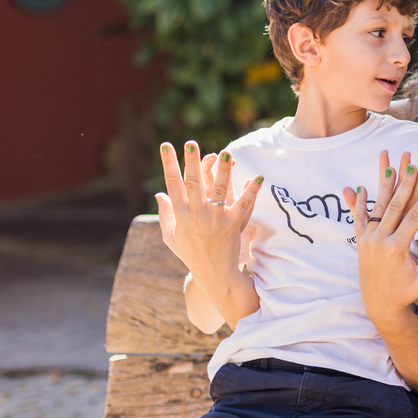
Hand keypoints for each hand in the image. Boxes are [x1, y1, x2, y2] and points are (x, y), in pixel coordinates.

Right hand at [155, 141, 261, 280]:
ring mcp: (214, 219)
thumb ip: (165, 214)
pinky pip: (242, 205)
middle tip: (191, 143)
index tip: (166, 146)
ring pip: (218, 189)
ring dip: (222, 170)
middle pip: (193, 182)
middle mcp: (196, 214)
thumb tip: (160, 194)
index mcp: (181, 214)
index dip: (168, 164)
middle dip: (191, 161)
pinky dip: (251, 191)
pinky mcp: (232, 225)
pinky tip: (258, 178)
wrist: (213, 275)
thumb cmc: (191, 255)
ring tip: (225, 152)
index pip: (172, 183)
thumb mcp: (171, 237)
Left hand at [346, 151, 417, 321]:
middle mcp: (379, 241)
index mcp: (397, 249)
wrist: (379, 305)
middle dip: (406, 184)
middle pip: (396, 206)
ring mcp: (367, 240)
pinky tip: (360, 187)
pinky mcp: (360, 242)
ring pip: (378, 207)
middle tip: (413, 165)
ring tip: (389, 166)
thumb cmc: (407, 293)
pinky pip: (360, 218)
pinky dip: (360, 203)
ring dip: (385, 186)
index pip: (414, 217)